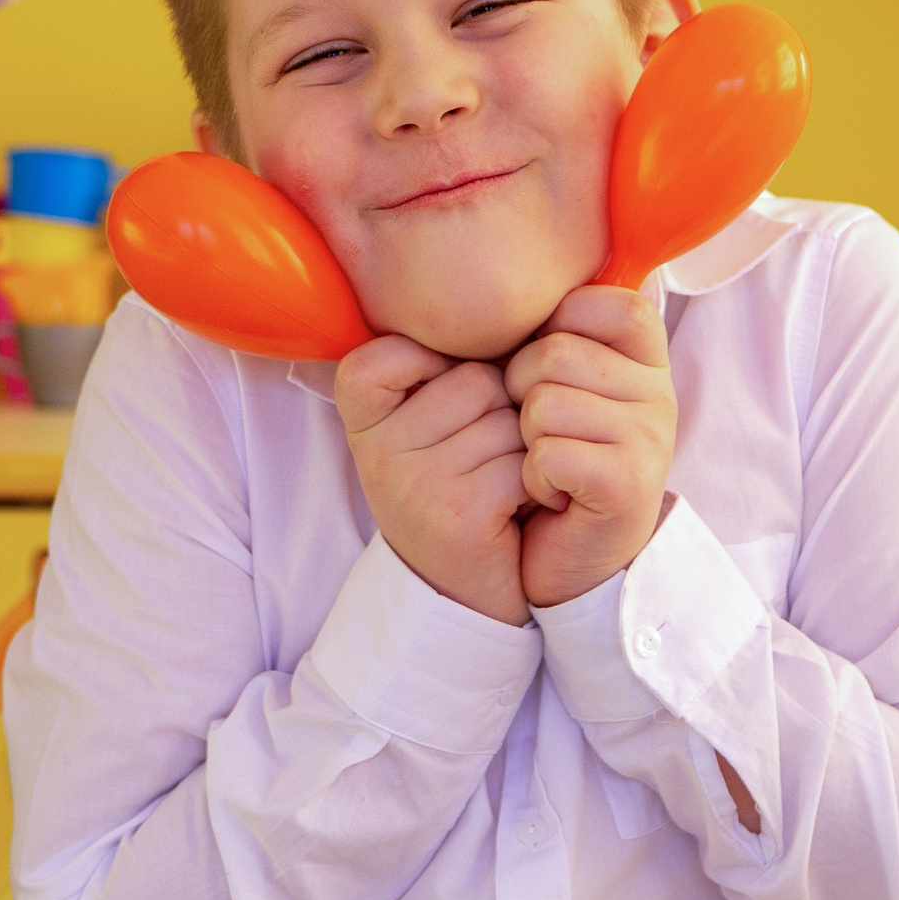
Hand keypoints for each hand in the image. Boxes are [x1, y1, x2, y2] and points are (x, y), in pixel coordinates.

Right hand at [337, 336, 531, 624]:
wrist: (459, 594)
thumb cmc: (453, 486)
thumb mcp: (425, 423)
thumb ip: (441, 365)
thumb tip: (512, 305)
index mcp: (361, 417)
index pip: (400, 346)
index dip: (442, 370)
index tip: (442, 418)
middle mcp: (377, 449)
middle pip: (477, 379)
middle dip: (499, 413)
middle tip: (480, 462)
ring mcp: (413, 482)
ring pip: (508, 420)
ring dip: (522, 451)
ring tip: (497, 488)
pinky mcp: (458, 514)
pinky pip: (526, 464)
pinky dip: (538, 486)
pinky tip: (516, 511)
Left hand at [505, 286, 676, 609]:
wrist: (575, 560)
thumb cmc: (557, 463)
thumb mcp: (561, 388)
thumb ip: (553, 334)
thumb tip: (503, 281)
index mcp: (646, 360)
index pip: (596, 301)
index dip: (550, 330)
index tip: (546, 377)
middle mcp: (659, 394)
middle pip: (554, 353)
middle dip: (522, 393)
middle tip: (541, 434)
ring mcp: (650, 440)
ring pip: (545, 404)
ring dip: (526, 440)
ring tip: (548, 464)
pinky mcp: (628, 485)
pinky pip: (549, 453)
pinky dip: (534, 479)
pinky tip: (552, 494)